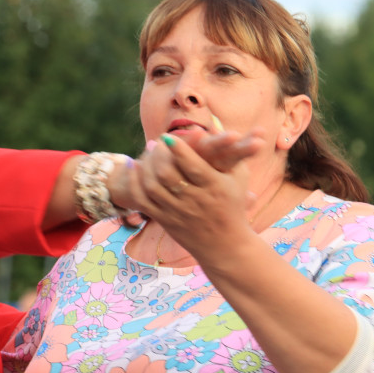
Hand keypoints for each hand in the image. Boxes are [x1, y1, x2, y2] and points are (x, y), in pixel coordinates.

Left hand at [124, 130, 262, 259]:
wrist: (225, 246)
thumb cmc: (233, 204)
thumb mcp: (238, 177)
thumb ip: (233, 151)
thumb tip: (225, 126)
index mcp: (215, 188)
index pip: (194, 167)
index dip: (179, 150)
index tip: (169, 136)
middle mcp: (196, 201)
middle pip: (168, 175)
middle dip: (159, 156)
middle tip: (156, 142)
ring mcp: (178, 212)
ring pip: (153, 187)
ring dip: (146, 166)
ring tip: (148, 152)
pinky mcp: (165, 221)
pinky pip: (143, 201)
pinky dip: (135, 183)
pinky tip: (134, 167)